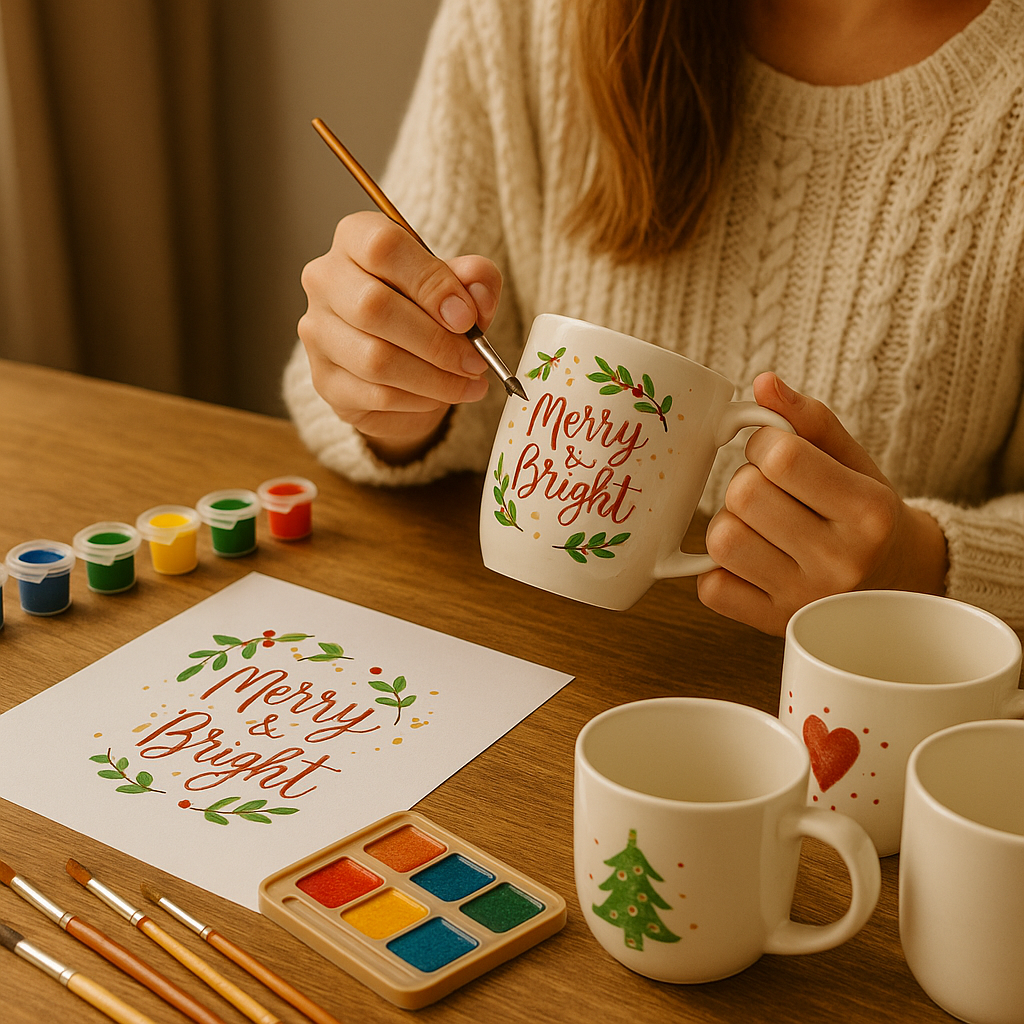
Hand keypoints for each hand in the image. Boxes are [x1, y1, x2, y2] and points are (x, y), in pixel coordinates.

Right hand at [297, 211, 501, 463]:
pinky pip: (376, 395)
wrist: (402, 360)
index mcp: (356, 238)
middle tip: (474, 359)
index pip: (383, 247)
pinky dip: (420, 399)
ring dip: (434, 378)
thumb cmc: (428, 309)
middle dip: (436, 341)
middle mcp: (325, 280)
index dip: (431, 283)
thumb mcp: (460, 284)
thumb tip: (476, 296)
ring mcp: (317, 332)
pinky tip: (441, 394)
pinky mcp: (325, 380)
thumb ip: (475, 279)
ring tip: (468, 381)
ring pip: (375, 359)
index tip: (466, 317)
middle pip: (373, 307)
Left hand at [697, 373, 948, 635]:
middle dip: (747, 482)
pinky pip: (711, 587)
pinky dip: (718, 569)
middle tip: (770, 491)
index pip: (781, 457)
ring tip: (758, 524)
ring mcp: (804, 599)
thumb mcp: (853, 461)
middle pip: (744, 496)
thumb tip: (762, 384)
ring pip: (721, 540)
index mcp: (868, 512)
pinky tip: (750, 559)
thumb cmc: (864, 514)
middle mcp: (840, 562)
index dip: (763, 444)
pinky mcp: (772, 624)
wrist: (894, 583)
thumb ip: (810, 420)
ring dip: (729, 522)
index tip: (776, 452)